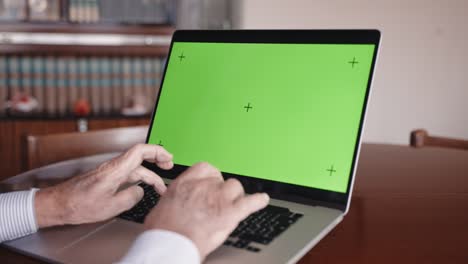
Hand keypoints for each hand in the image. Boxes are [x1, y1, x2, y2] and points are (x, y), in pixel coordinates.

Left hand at [34, 144, 172, 227]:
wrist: (60, 204)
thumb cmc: (79, 204)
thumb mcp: (111, 206)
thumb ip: (131, 197)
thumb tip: (141, 191)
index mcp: (116, 170)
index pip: (140, 151)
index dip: (157, 151)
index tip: (168, 157)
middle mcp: (114, 167)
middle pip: (140, 157)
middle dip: (157, 159)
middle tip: (169, 165)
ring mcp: (110, 172)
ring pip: (135, 167)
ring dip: (150, 174)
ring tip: (160, 186)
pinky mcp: (107, 178)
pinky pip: (128, 173)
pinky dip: (140, 177)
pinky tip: (143, 186)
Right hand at [144, 162, 269, 259]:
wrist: (169, 243)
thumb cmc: (163, 230)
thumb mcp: (164, 205)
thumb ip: (179, 198)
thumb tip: (180, 201)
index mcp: (186, 183)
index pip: (206, 168)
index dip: (212, 177)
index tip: (212, 182)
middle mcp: (204, 186)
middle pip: (222, 180)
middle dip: (222, 190)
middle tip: (218, 202)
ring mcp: (218, 198)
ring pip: (235, 188)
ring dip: (235, 196)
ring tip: (233, 205)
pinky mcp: (230, 212)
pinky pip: (250, 202)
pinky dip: (258, 201)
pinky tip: (262, 200)